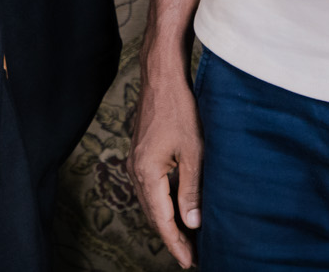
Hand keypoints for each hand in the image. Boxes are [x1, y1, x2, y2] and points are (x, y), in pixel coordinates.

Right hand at [129, 58, 203, 268]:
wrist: (161, 77)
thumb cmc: (180, 109)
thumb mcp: (193, 152)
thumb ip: (191, 190)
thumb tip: (192, 223)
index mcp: (147, 173)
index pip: (162, 219)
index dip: (176, 243)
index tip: (190, 262)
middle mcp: (136, 170)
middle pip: (152, 214)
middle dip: (171, 236)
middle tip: (191, 256)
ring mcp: (135, 161)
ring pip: (150, 202)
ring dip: (166, 221)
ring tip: (186, 238)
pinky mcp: (140, 153)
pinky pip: (149, 188)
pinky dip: (162, 203)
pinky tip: (176, 207)